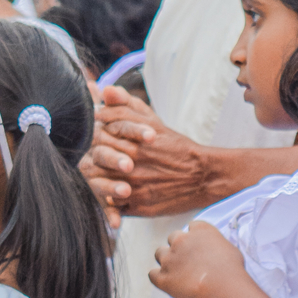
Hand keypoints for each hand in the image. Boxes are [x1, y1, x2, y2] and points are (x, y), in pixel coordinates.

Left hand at [81, 85, 212, 225]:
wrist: (203, 176)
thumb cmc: (176, 147)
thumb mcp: (153, 121)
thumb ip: (126, 104)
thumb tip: (104, 91)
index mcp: (132, 141)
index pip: (97, 135)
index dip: (94, 136)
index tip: (97, 137)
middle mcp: (131, 164)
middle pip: (96, 160)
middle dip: (94, 157)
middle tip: (96, 157)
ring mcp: (134, 188)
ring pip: (99, 184)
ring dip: (97, 179)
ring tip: (103, 175)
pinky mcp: (139, 207)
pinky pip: (112, 206)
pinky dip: (109, 201)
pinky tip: (114, 194)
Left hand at [149, 220, 244, 297]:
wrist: (221, 287)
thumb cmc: (231, 269)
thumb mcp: (229, 249)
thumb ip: (216, 246)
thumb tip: (214, 252)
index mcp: (199, 230)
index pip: (192, 226)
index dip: (194, 236)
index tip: (199, 246)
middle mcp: (180, 240)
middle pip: (173, 237)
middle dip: (178, 246)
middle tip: (187, 259)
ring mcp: (169, 258)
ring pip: (159, 253)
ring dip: (166, 259)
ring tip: (176, 271)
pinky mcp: (162, 277)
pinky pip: (152, 274)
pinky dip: (158, 277)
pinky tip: (166, 282)